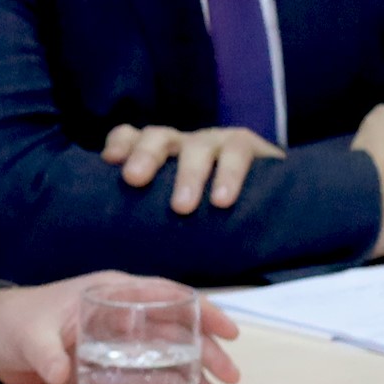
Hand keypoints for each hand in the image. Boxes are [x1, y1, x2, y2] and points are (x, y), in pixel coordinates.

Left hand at [0, 275, 244, 383]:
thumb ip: (45, 352)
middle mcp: (121, 315)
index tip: (228, 331)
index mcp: (110, 293)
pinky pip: (144, 377)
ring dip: (192, 375)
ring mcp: (115, 342)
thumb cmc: (9, 321)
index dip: (201, 309)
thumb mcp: (28, 334)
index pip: (166, 294)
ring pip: (165, 356)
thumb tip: (59, 373)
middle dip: (206, 350)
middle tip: (228, 378)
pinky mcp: (106, 366)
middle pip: (175, 329)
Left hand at [103, 120, 281, 215]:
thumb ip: (150, 218)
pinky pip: (237, 151)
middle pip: (158, 137)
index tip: (110, 161)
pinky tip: (222, 200)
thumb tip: (119, 246)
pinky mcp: (247, 144)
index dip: (120, 143)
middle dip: (145, 155)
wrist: (273, 204)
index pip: (131, 137)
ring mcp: (215, 140)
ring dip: (188, 175)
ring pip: (197, 146)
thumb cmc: (209, 215)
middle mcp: (183, 143)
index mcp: (159, 155)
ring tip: (182, 207)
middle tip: (133, 179)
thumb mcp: (174, 212)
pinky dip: (229, 175)